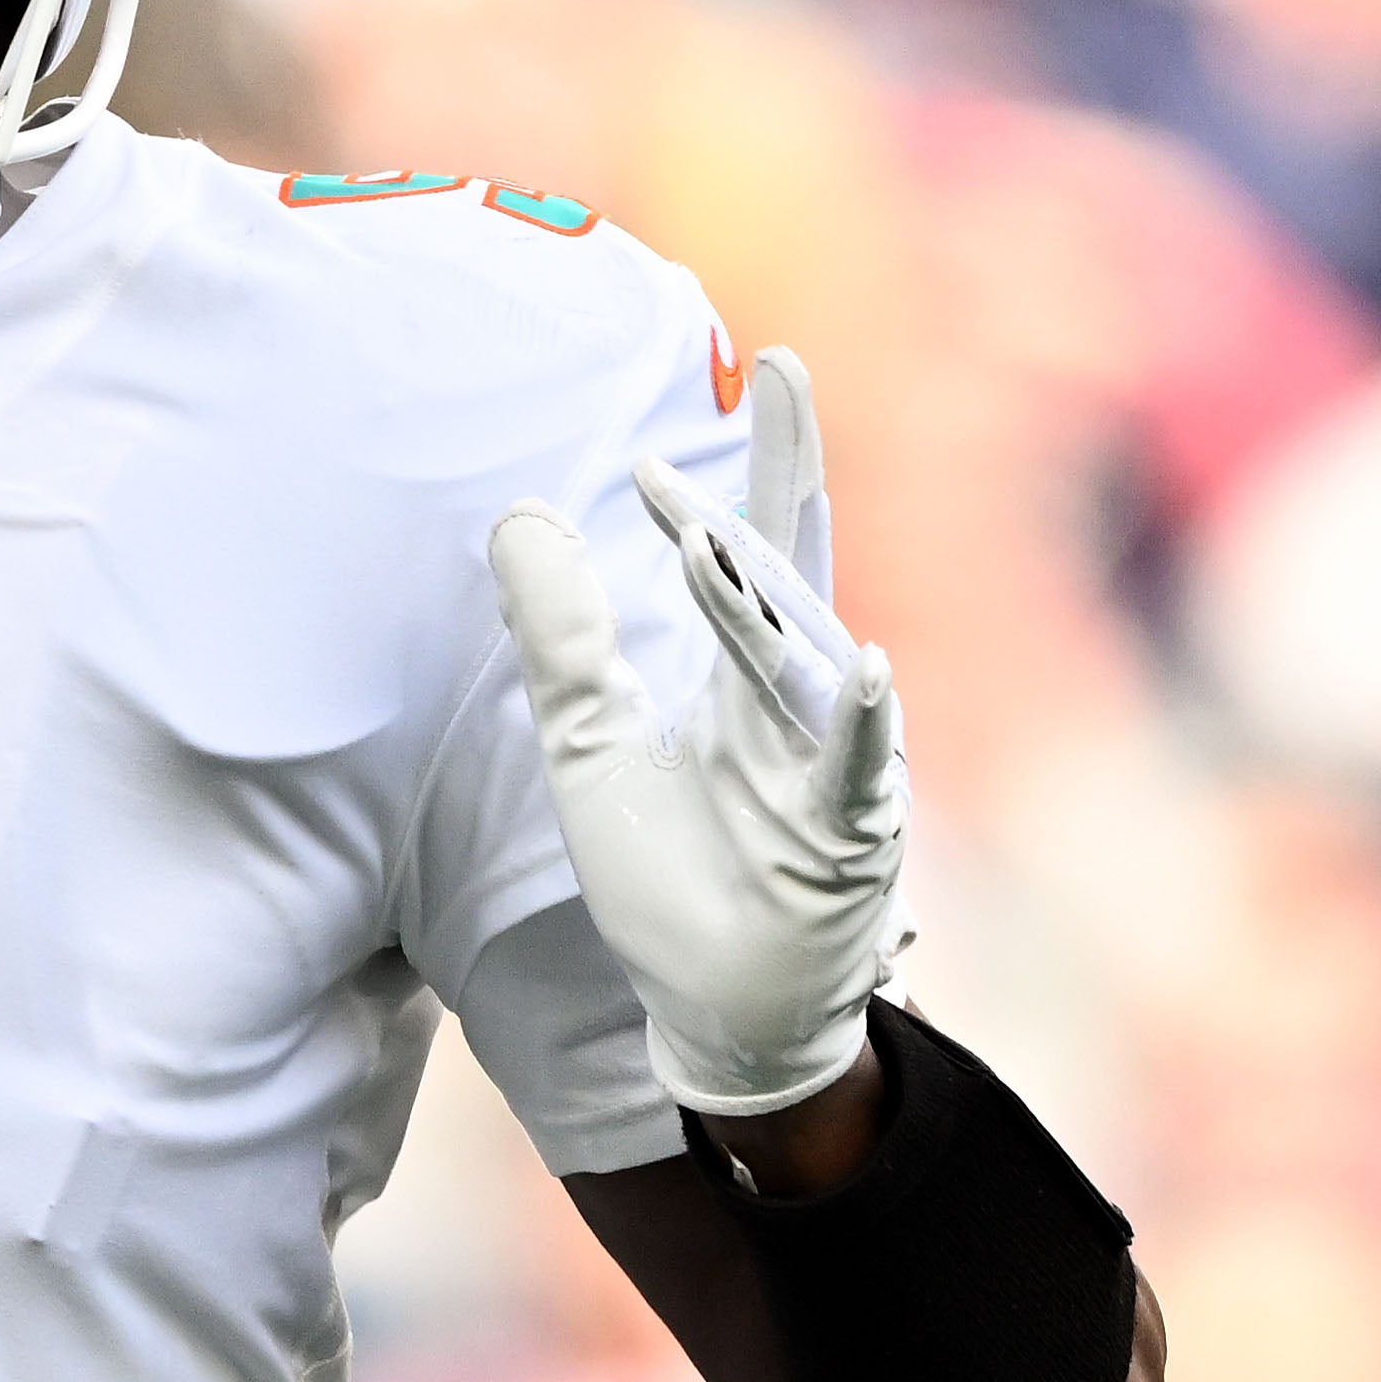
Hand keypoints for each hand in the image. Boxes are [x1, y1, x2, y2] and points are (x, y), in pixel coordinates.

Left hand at [483, 344, 908, 1121]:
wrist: (720, 1010)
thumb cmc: (676, 877)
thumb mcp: (594, 747)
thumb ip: (565, 641)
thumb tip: (521, 515)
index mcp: (744, 676)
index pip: (747, 549)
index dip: (737, 468)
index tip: (739, 378)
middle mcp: (797, 703)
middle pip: (788, 569)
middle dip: (785, 472)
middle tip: (781, 371)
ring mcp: (829, 765)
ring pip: (801, 659)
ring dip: (767, 593)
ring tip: (738, 510)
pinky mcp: (844, 839)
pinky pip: (851, 771)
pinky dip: (855, 724)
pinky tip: (859, 666)